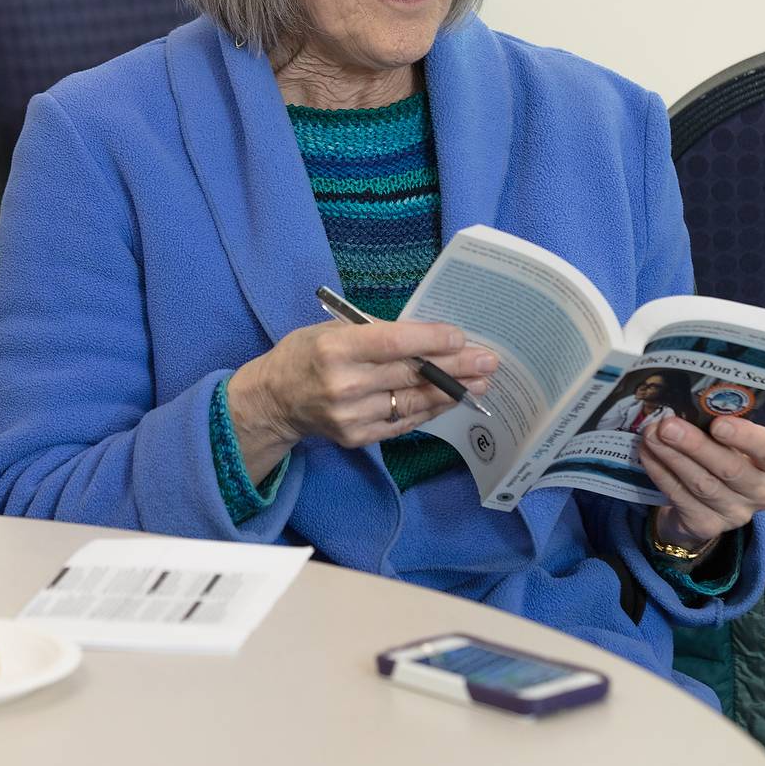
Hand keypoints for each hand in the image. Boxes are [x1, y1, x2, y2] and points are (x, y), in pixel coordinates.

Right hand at [227, 320, 498, 484]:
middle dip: (455, 368)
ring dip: (451, 392)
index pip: (394, 343)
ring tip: (480, 382)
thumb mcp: (333, 329)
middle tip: (489, 361)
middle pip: (411, 375)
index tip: (461, 336)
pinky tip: (451, 399)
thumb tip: (429, 336)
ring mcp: (351, 416)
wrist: (275, 400)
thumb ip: (377, 332)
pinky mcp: (358, 437)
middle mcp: (344, 384)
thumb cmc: (307, 353)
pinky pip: (404, 422)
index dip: (431, 340)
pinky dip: (430, 410)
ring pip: (413, 402)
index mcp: (336, 348)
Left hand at [638, 415, 764, 550]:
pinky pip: (681, 497)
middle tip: (668, 425)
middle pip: (730, 469)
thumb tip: (684, 405)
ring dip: (672, 457)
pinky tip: (648, 454)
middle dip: (695, 445)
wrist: (708, 500)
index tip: (718, 423)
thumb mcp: (733, 438)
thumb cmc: (726, 453)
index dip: (746, 438)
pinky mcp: (708, 526)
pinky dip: (661, 473)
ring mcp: (737, 514)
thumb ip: (721, 422)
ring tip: (651, 435)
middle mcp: (763, 493)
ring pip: (702, 484)